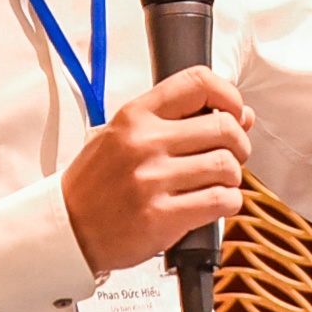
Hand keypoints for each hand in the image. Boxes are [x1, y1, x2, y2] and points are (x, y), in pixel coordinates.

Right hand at [61, 66, 256, 273]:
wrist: (68, 228)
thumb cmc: (98, 182)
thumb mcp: (125, 136)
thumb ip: (178, 121)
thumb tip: (243, 116)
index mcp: (135, 116)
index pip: (197, 83)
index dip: (229, 95)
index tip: (236, 112)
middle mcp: (144, 143)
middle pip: (224, 128)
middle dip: (239, 143)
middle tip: (232, 155)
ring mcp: (152, 180)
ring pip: (226, 166)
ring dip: (232, 177)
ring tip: (218, 182)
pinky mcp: (161, 217)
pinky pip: (220, 201)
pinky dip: (228, 202)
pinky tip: (214, 203)